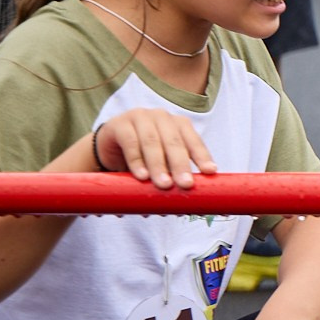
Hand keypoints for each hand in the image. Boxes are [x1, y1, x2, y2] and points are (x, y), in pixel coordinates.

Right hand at [93, 108, 217, 190]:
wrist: (109, 144)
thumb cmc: (143, 154)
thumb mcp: (162, 160)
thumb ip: (175, 172)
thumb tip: (191, 201)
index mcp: (178, 124)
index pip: (193, 140)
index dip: (202, 156)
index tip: (210, 171)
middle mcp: (162, 117)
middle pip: (174, 142)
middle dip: (180, 164)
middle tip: (186, 184)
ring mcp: (140, 117)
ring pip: (152, 142)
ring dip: (159, 165)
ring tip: (164, 184)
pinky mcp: (119, 124)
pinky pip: (130, 142)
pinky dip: (136, 161)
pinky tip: (142, 176)